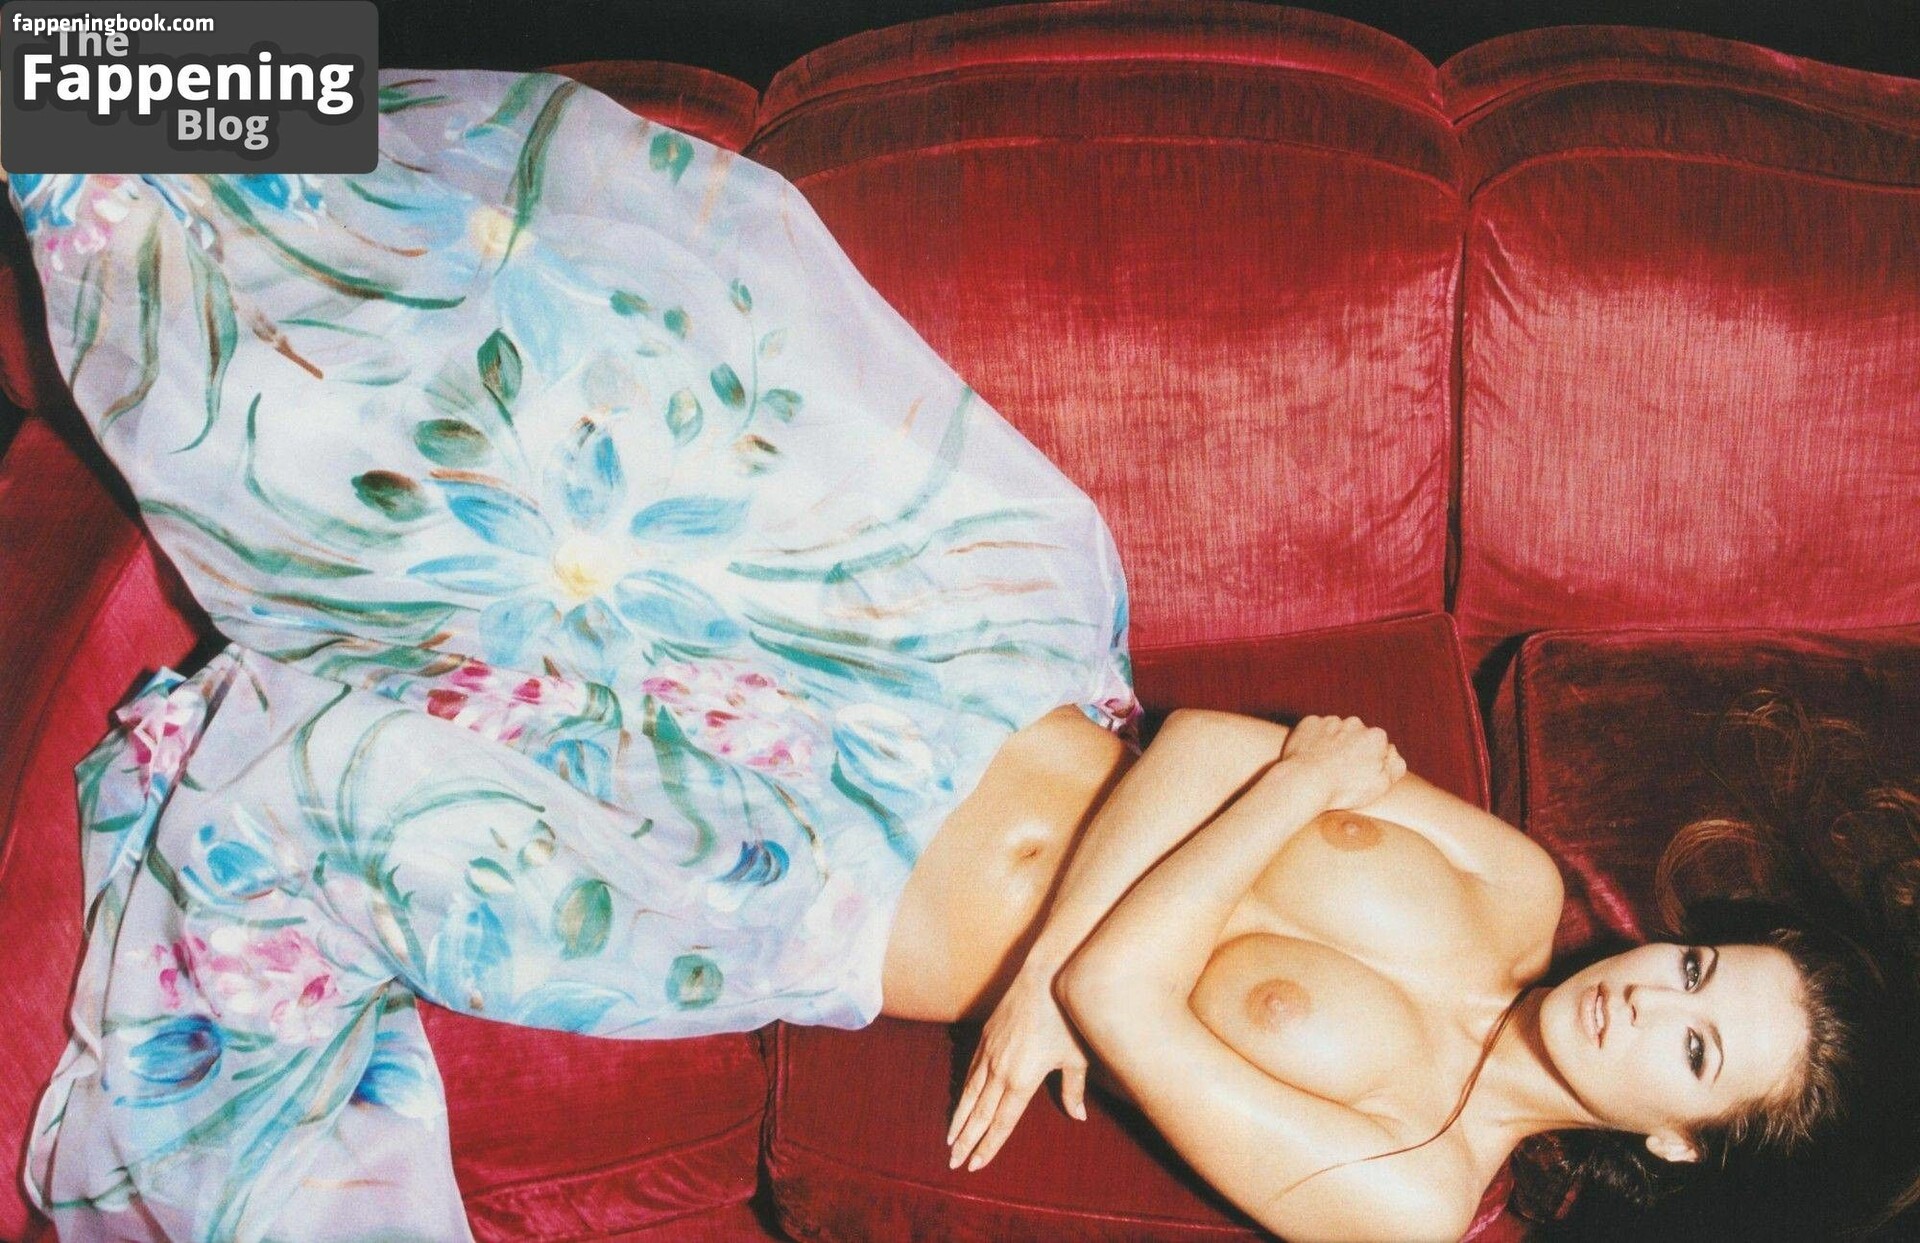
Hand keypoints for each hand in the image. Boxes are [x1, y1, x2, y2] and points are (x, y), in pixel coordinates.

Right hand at [946, 965, 1089, 1171]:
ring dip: (959, 1117)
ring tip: (949, 1138)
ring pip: (970, 1092)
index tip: (974, 1164)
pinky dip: (964, 1089)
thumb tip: (1078, 1116)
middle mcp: (1000, 1069)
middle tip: (952, 1161)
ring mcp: (990, 1051)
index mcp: (1022, 1080)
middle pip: (980, 1113)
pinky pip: (971, 1069)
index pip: (1002, 1122)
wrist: (1046, 976)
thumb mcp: (1077, 1058)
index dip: (988, 1145)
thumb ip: (1073, 1090)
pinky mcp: (986, 1035)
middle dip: (965, 1139)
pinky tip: (961, 1099)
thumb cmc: (1067, 1018)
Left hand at [1278, 715, 1405, 810]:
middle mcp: (1355, 723)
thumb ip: (1396, 766)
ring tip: (1324, 766)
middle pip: (1357, 736)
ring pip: (1336, 731)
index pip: (1378, 746)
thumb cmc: (1345, 788)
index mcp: (1376, 736)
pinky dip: (1314, 740)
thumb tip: (1392, 752)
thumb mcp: (1381, 785)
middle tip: (1341, 771)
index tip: (1359, 774)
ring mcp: (1330, 721)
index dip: (1370, 761)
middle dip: (1352, 749)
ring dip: (1333, 743)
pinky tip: (1311, 757)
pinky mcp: (1309, 723)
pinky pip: (1315, 730)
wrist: (1305, 782)